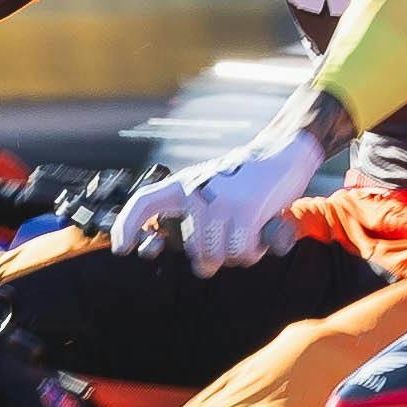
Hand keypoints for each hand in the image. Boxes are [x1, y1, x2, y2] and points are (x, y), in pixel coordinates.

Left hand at [113, 104, 327, 270]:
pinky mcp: (244, 210)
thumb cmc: (248, 176)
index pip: (144, 202)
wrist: (283, 150)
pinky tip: (261, 232)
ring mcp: (219, 201)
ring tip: (250, 231)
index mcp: (184, 184)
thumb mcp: (211, 185)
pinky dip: (254, 252)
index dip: (127, 226)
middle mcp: (196, 192)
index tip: (122, 249)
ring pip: (218, 257)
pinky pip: (241, 253)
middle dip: (217, 257)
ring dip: (238, 254)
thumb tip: (184, 254)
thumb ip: (193, 211)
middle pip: (195, 252)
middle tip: (235, 236)